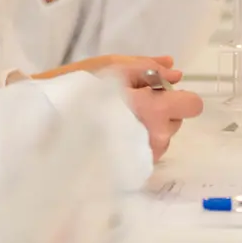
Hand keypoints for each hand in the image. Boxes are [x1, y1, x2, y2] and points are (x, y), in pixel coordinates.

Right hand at [32, 55, 201, 158]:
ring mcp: (145, 158)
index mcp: (155, 111)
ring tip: (116, 122)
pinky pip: (144, 152)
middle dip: (160, 112)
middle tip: (130, 105)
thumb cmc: (80, 95)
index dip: (178, 97)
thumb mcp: (113, 70)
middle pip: (176, 121)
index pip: (192, 105)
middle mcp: (156, 138)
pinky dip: (134, 144)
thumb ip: (148, 70)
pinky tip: (112, 138)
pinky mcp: (133, 172)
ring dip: (147, 129)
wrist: (49, 132)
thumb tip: (174, 73)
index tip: (157, 94)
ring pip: (161, 138)